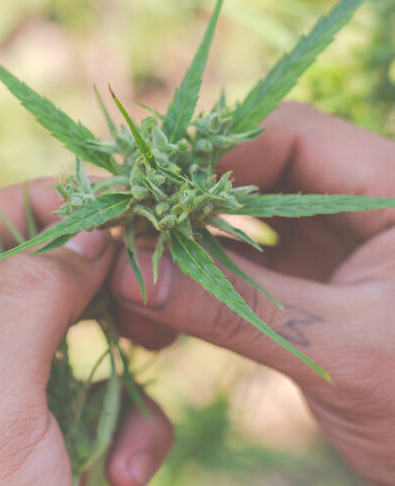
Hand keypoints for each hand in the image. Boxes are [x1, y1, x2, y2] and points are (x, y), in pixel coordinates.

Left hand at [0, 180, 173, 485]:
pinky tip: (130, 475)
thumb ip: (31, 299)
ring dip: (115, 378)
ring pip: (66, 339)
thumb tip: (85, 230)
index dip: (27, 207)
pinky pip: (85, 395)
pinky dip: (122, 425)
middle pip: (19, 278)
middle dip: (86, 292)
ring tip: (133, 436)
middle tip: (142, 285)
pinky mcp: (29, 433)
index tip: (101, 204)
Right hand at [110, 102, 394, 485]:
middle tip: (119, 232)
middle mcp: (355, 207)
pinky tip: (154, 312)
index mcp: (391, 190)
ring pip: (236, 222)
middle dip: (183, 206)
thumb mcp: (340, 350)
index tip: (150, 194)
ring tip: (126, 279)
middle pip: (251, 173)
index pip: (291, 135)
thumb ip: (235, 305)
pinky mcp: (305, 287)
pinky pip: (236, 268)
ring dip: (180, 250)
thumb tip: (127, 272)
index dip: (215, 157)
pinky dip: (195, 286)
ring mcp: (328, 247)